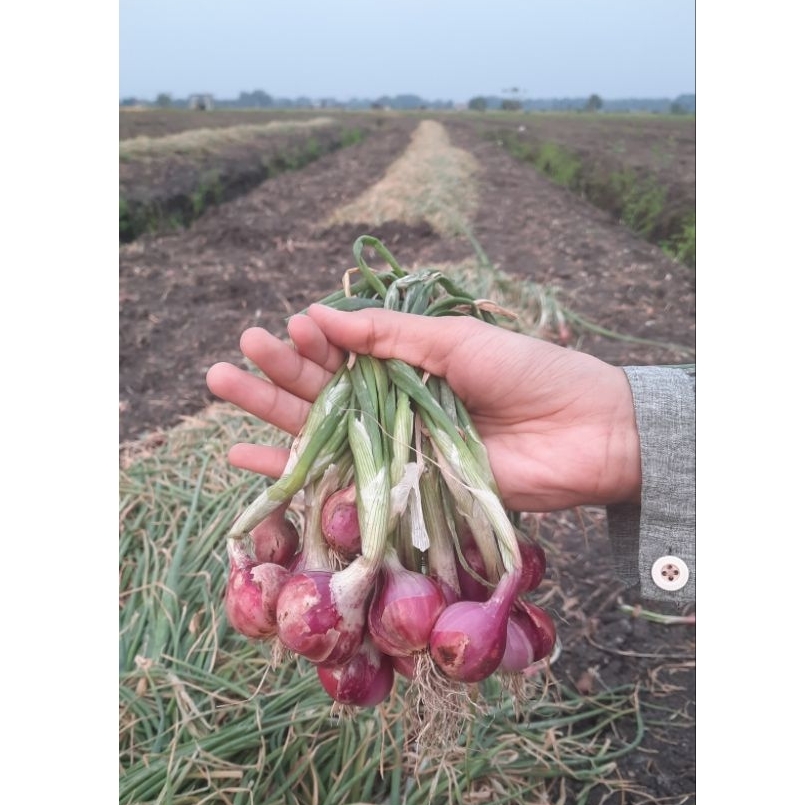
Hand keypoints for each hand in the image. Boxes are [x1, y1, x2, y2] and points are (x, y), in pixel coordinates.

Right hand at [206, 303, 640, 512]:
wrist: (583, 434)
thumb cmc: (527, 374)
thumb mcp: (456, 340)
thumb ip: (389, 334)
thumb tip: (319, 314)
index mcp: (409, 364)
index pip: (343, 352)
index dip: (312, 343)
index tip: (288, 330)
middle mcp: (394, 407)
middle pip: (321, 391)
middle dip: (276, 373)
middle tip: (232, 358)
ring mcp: (395, 450)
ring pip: (320, 432)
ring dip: (270, 413)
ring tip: (221, 386)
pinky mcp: (402, 490)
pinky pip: (340, 482)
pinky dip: (292, 473)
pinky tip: (245, 458)